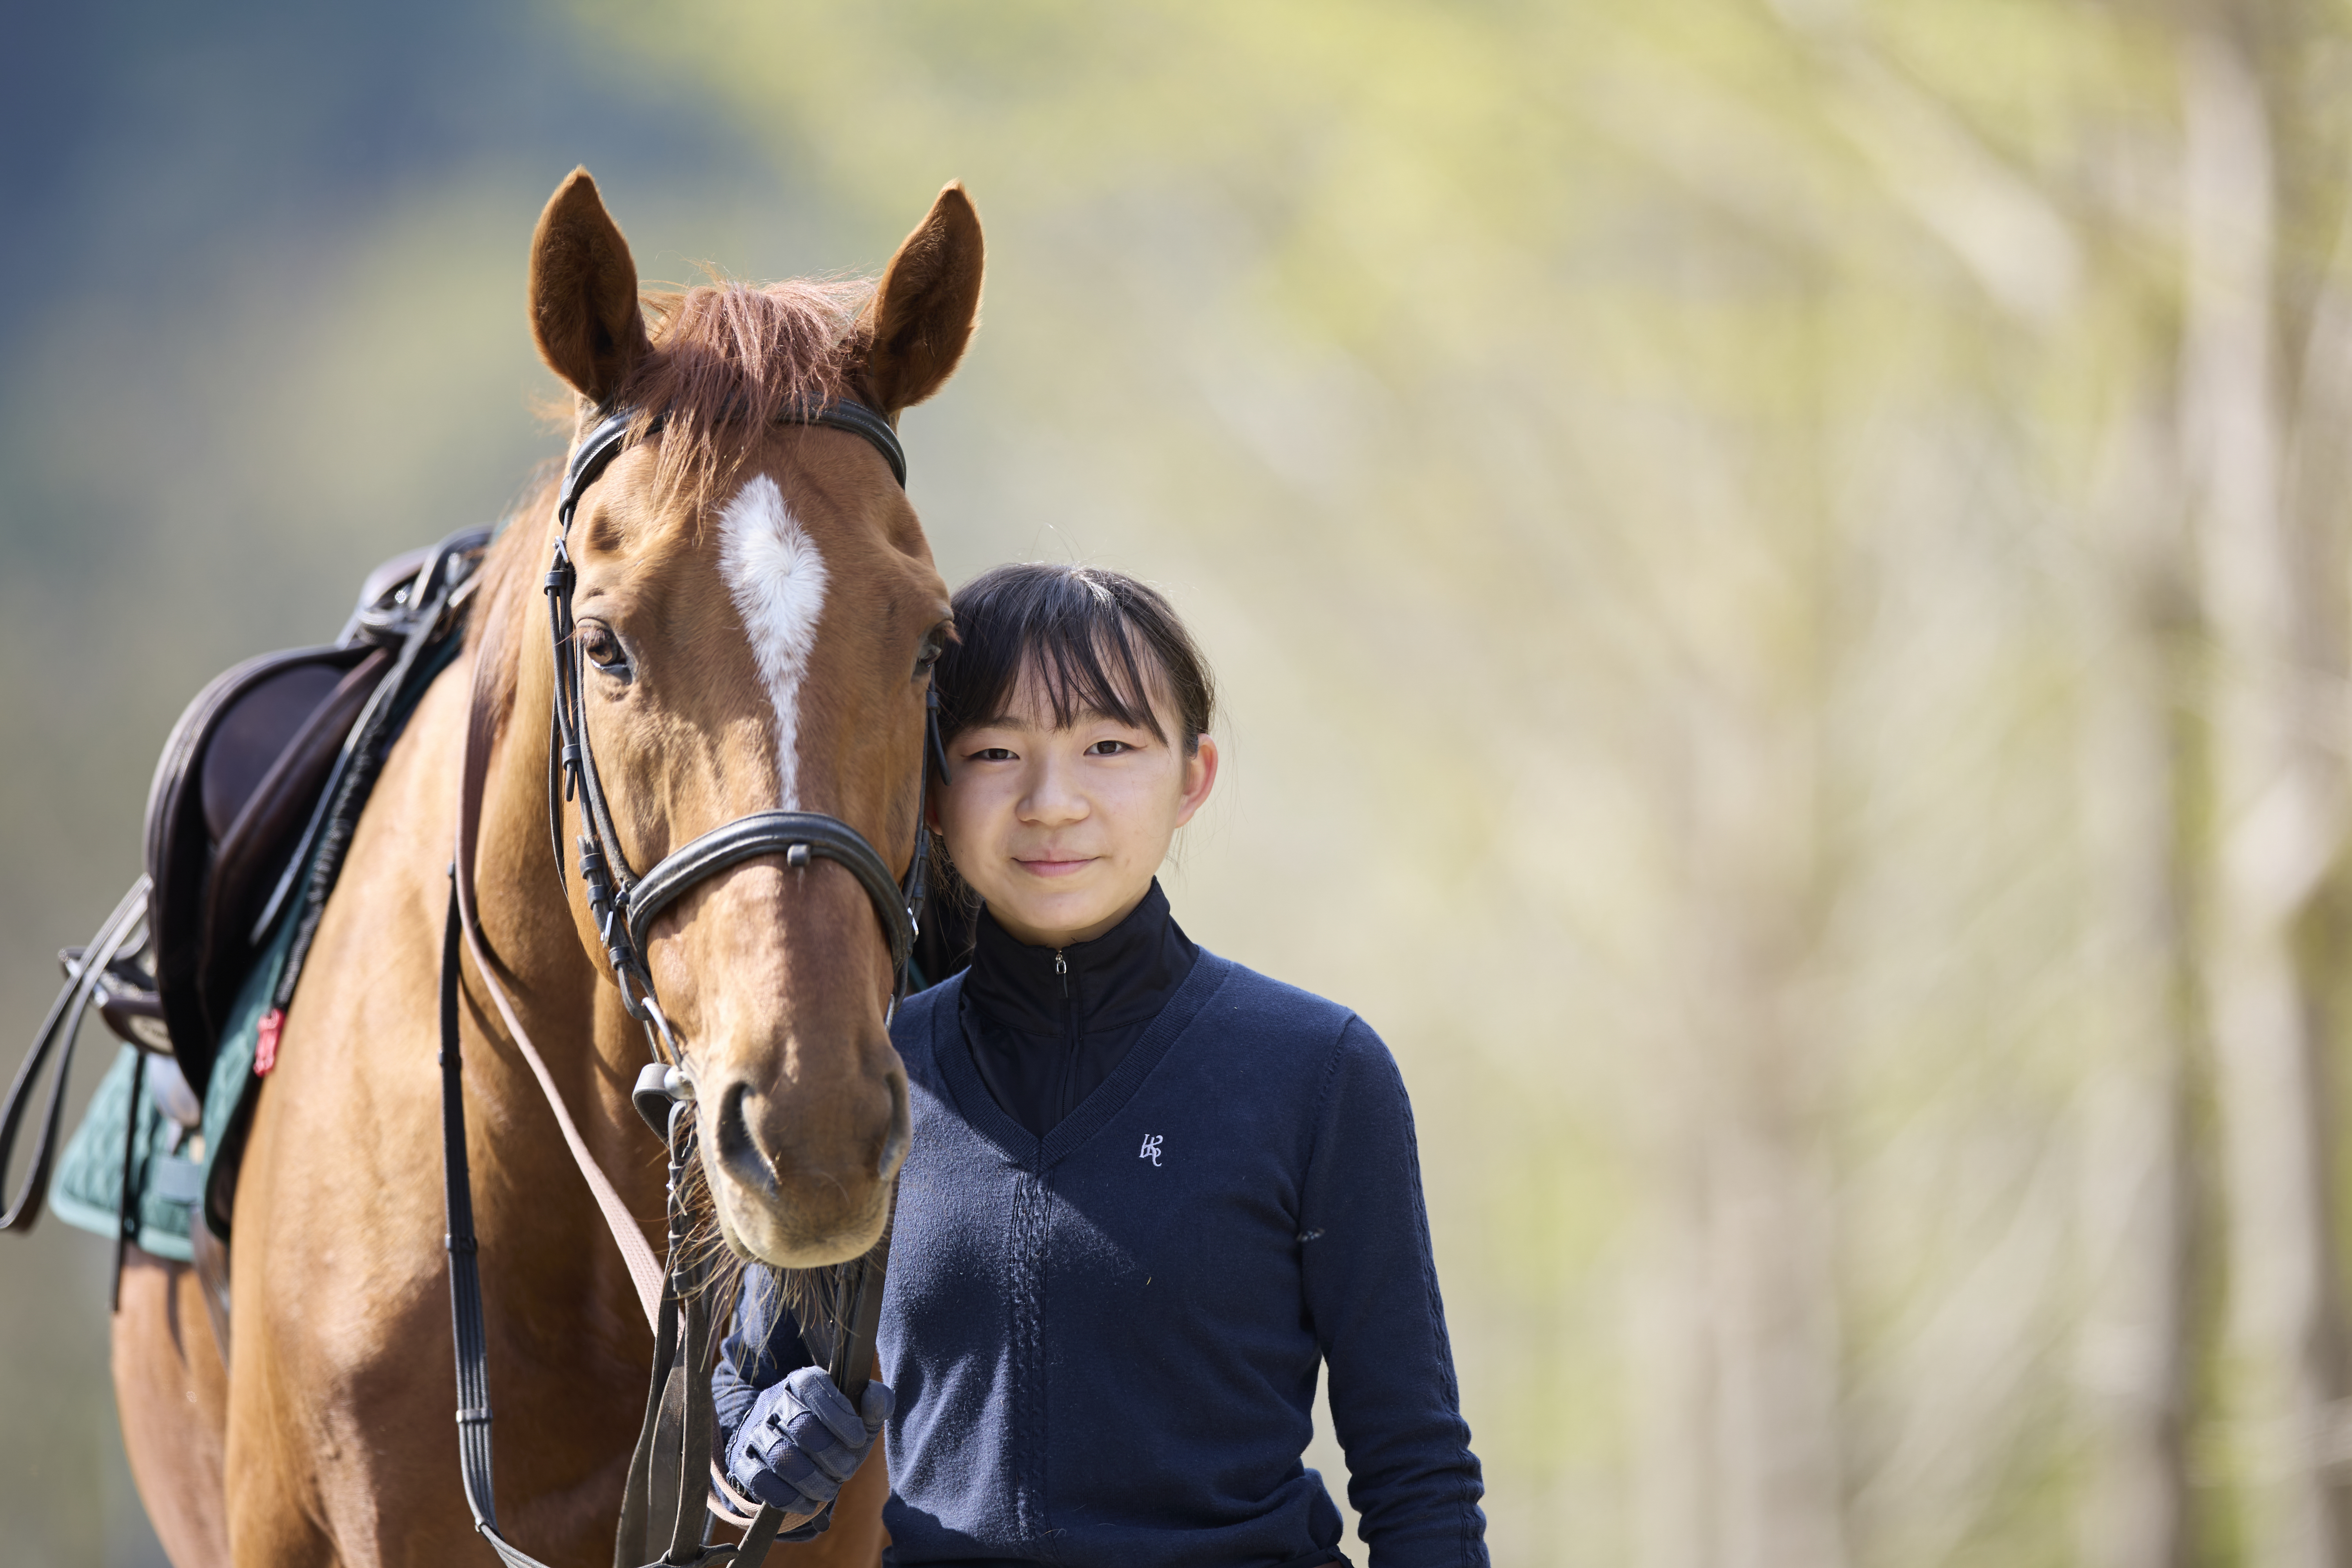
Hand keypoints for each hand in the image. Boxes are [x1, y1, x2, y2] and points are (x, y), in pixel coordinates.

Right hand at [726, 1366, 893, 1521]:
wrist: (795, 1453)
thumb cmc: (835, 1431)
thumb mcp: (860, 1415)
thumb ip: (877, 1402)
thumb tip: (873, 1396)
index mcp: (802, 1381)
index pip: (814, 1387)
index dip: (839, 1416)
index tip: (858, 1440)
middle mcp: (774, 1402)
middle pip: (801, 1426)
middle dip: (830, 1453)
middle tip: (847, 1470)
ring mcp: (755, 1432)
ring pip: (780, 1456)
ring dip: (812, 1479)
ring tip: (830, 1489)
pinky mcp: (742, 1462)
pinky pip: (760, 1481)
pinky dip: (788, 1498)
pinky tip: (808, 1503)